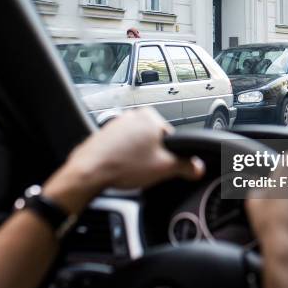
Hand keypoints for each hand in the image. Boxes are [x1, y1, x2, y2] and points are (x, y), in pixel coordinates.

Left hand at [43, 107, 204, 212]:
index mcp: (150, 116)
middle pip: (155, 141)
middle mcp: (133, 115)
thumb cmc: (122, 166)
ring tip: (131, 171)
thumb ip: (186, 166)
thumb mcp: (164, 168)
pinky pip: (122, 148)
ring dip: (138, 159)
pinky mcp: (105, 135)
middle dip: (153, 157)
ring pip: (138, 145)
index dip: (171, 157)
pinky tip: (120, 169)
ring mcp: (117, 124)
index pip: (173, 138)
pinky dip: (124, 159)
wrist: (89, 172)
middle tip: (146, 171)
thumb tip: (198, 167)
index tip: (163, 167)